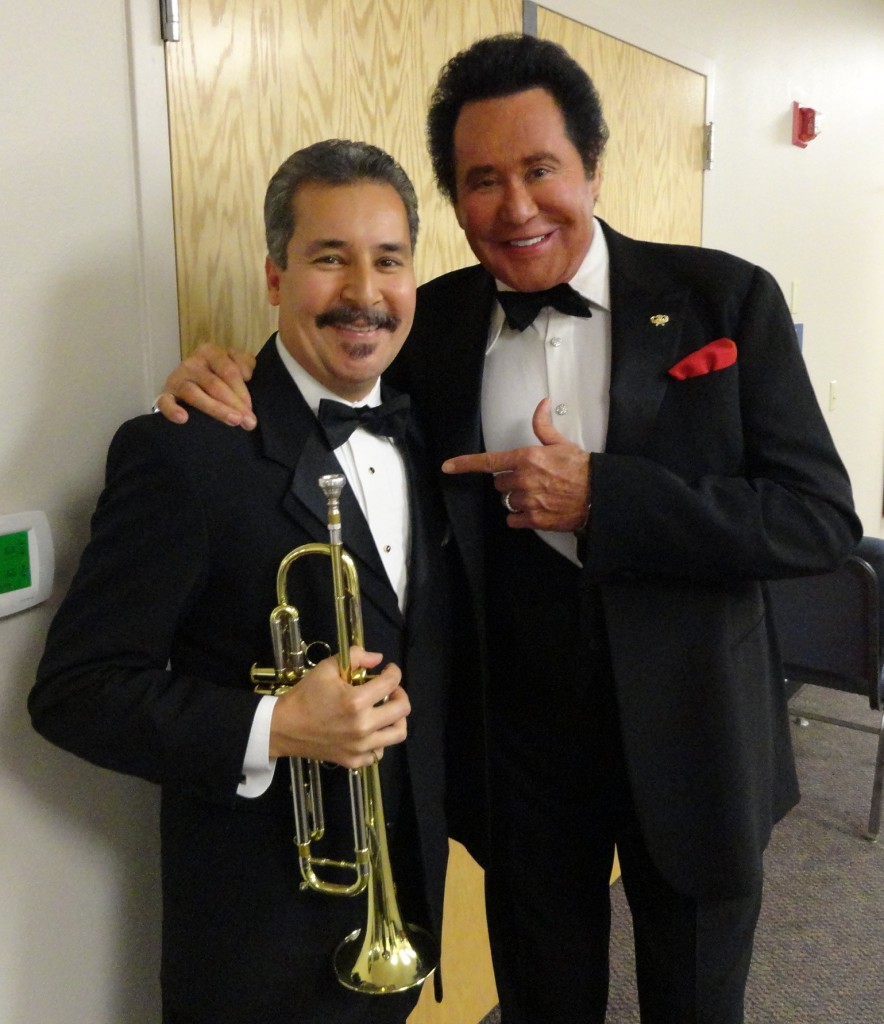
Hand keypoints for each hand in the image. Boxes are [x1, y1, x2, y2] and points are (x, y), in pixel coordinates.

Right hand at [155, 344, 257, 428]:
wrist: (190, 381)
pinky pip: (165, 402)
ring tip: (232, 421)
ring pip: (194, 394)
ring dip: (215, 409)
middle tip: (248, 422)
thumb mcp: (233, 363)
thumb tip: (246, 374)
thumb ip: (244, 363)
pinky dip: (172, 410)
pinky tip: (183, 419)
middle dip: (234, 404)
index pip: (229, 371)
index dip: (242, 391)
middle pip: (214, 384)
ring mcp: (177, 378)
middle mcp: (192, 362)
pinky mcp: (165, 393)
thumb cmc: (218, 374)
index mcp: (211, 352)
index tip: (251, 410)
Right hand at [268, 647, 409, 767]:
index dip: (394, 672)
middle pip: (403, 709)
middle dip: (400, 694)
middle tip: (390, 690)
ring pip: (398, 734)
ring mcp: (360, 747)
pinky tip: (370, 731)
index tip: (389, 670)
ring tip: (386, 711)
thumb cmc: (305, 695)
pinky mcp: (354, 761)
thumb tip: (378, 659)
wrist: (283, 727)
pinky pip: (379, 752)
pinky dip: (380, 741)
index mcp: (356, 701)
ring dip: (396, 719)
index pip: (391, 683)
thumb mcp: (326, 668)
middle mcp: (363, 726)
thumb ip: (355, 657)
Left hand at [441, 398, 590, 531]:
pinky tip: (536, 509)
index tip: (448, 466)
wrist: (599, 495)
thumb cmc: (583, 470)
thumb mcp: (561, 443)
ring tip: (538, 495)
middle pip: (498, 483)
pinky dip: (521, 517)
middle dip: (509, 482)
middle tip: (529, 481)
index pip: (488, 461)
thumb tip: (541, 405)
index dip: (465, 464)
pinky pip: (513, 520)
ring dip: (517, 500)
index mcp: (527, 458)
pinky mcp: (533, 519)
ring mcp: (527, 500)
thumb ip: (543, 426)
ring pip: (507, 502)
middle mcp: (524, 479)